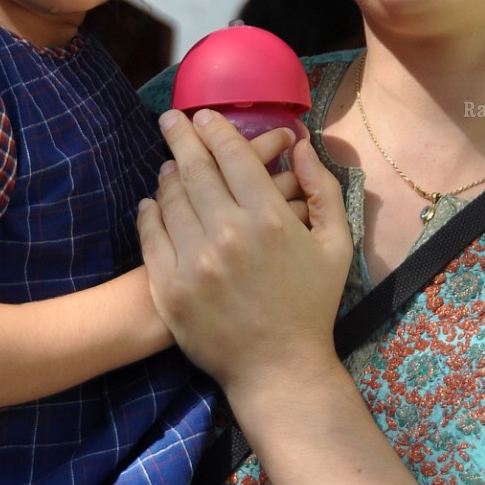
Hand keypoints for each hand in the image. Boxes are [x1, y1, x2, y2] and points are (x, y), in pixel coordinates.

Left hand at [138, 110, 350, 395]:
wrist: (278, 368)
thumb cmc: (311, 305)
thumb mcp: (335, 245)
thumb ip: (324, 190)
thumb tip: (302, 146)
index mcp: (270, 219)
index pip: (233, 157)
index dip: (216, 130)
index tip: (204, 116)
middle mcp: (229, 234)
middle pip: (195, 169)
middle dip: (181, 136)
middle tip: (171, 119)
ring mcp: (194, 262)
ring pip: (170, 199)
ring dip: (167, 174)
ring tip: (169, 164)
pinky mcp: (170, 288)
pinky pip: (151, 236)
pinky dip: (149, 212)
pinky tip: (152, 202)